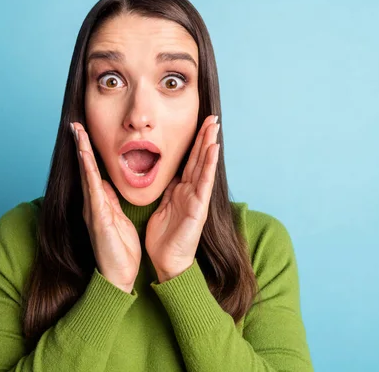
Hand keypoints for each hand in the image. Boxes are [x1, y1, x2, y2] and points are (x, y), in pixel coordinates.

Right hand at [71, 122, 140, 292]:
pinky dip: (87, 170)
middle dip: (80, 145)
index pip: (92, 171)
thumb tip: (106, 182)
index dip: (88, 151)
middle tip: (75, 123)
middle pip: (84, 168)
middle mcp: (91, 203)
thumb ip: (110, 200)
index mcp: (99, 202)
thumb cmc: (119, 250)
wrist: (119, 276)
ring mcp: (92, 209)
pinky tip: (84, 155)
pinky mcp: (96, 216)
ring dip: (81, 152)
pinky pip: (92, 188)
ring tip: (77, 131)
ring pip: (85, 174)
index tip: (84, 132)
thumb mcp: (118, 218)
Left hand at [145, 115, 219, 281]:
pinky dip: (209, 165)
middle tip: (212, 116)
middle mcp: (192, 191)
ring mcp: (197, 198)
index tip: (199, 123)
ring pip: (204, 166)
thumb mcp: (163, 205)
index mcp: (182, 189)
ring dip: (210, 145)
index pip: (190, 161)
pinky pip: (204, 183)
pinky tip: (214, 150)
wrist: (167, 261)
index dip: (195, 142)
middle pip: (199, 158)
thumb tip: (165, 171)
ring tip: (215, 126)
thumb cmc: (165, 236)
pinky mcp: (198, 208)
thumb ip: (167, 188)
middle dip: (206, 137)